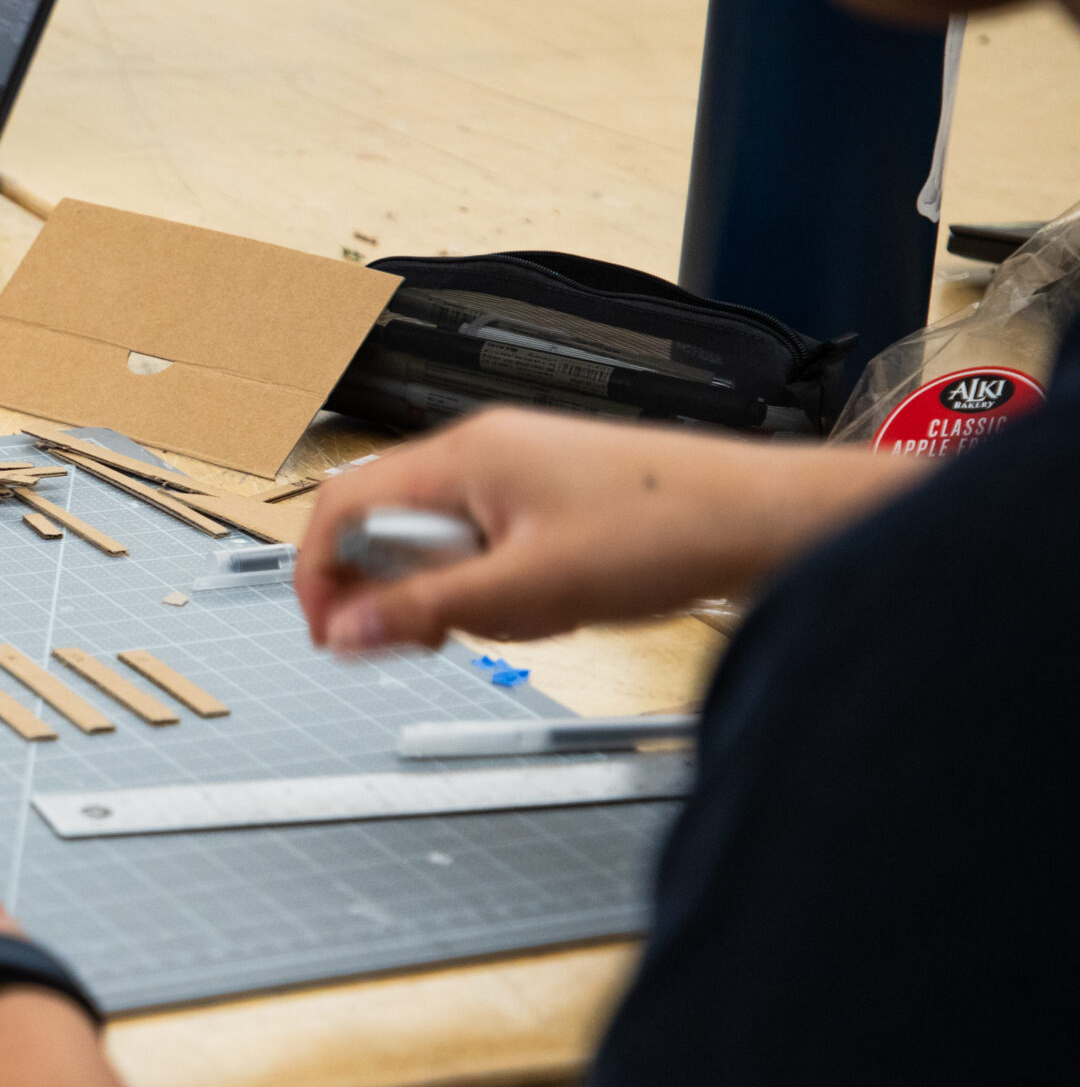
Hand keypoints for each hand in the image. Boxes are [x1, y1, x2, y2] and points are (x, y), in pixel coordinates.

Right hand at [294, 408, 925, 653]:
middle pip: (387, 524)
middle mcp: (481, 449)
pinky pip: (485, 542)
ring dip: (462, 593)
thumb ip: (424, 611)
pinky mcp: (546, 492)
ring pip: (439, 541)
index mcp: (463, 455)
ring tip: (532, 612)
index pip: (342, 505)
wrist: (764, 519)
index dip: (320, 575)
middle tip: (443, 637)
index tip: (329, 634)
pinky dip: (499, 583)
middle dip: (404, 591)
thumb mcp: (528, 591)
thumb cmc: (667, 531)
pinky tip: (555, 599)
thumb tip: (343, 631)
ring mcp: (516, 467)